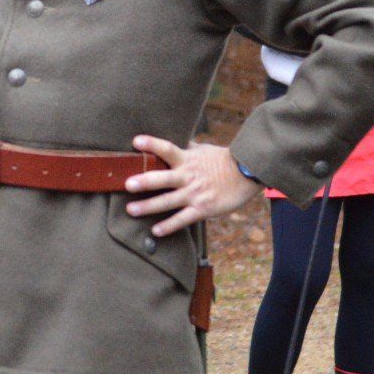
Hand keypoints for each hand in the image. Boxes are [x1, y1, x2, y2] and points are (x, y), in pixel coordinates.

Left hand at [123, 138, 261, 237]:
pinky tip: (155, 231)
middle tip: (127, 185)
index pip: (167, 149)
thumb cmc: (223, 160)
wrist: (247, 174)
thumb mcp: (203, 150)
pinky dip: (169, 226)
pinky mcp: (203, 209)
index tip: (136, 141)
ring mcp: (195, 194)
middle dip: (144, 182)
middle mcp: (188, 177)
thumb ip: (185, 148)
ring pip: (168, 202)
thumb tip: (170, 142)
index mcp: (187, 159)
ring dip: (148, 206)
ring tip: (131, 210)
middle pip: (163, 179)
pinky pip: (182, 219)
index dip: (152, 144)